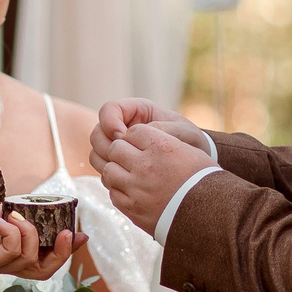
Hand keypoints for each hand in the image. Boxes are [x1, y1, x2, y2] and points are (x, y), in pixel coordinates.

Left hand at [0, 202, 83, 279]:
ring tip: (15, 216)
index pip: (43, 258)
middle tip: (69, 232)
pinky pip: (10, 253)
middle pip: (45, 270)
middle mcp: (3, 263)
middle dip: (63, 253)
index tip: (82, 233)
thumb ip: (1, 214)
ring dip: (30, 234)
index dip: (65, 250)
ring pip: (30, 261)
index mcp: (5, 252)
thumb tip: (19, 205)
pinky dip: (12, 234)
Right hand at [90, 99, 206, 173]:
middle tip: (121, 158)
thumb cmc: (191, 141)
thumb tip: (140, 132)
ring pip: (96, 151)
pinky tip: (126, 181)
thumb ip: (163, 130)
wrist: (194, 164)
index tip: (123, 137)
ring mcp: (119, 148)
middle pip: (97, 132)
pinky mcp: (120, 165)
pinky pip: (103, 169)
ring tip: (124, 170)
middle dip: (105, 145)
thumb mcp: (184, 132)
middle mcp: (123, 128)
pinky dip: (109, 174)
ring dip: (105, 161)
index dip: (110, 122)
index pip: (109, 110)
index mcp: (137, 111)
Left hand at [95, 121, 209, 234]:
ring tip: (128, 173)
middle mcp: (146, 166)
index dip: (136, 135)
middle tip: (131, 156)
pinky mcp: (132, 208)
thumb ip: (166, 140)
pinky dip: (118, 189)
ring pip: (109, 170)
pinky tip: (130, 190)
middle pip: (116, 148)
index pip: (134, 131)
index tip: (141, 142)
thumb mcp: (191, 151)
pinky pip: (112, 192)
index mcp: (162, 147)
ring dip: (116, 169)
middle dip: (122, 150)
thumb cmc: (204, 180)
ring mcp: (136, 188)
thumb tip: (146, 136)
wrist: (210, 216)